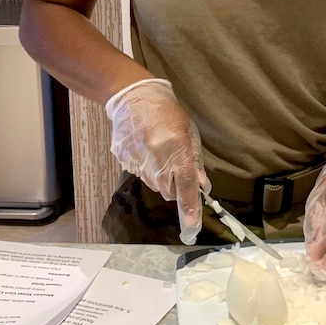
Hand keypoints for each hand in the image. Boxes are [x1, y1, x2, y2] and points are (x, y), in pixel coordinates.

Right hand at [106, 79, 209, 244]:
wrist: (135, 98)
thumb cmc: (167, 113)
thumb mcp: (189, 133)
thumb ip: (195, 162)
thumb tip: (202, 186)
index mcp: (177, 148)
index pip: (186, 184)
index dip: (190, 206)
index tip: (192, 226)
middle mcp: (157, 157)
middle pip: (169, 191)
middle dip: (176, 186)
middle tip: (175, 166)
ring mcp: (138, 159)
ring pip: (154, 184)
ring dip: (160, 177)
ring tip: (159, 152)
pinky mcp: (124, 160)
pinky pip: (139, 174)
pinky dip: (146, 168)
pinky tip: (145, 150)